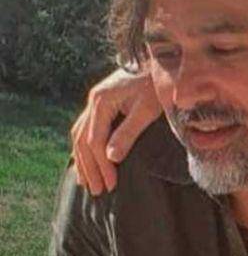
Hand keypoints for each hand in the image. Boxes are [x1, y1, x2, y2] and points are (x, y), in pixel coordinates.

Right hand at [70, 67, 161, 195]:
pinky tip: (86, 160)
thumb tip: (111, 157)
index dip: (102, 165)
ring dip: (82, 160)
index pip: (96, 141)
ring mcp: (95, 101)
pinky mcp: (101, 103)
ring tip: (86, 182)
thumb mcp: (146, 110)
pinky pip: (86, 128)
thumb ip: (128, 133)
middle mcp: (93, 101)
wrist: (158, 63)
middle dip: (89, 168)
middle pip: (83, 140)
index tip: (111, 185)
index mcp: (102, 101)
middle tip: (97, 192)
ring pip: (80, 134)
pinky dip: (84, 147)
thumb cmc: (156, 86)